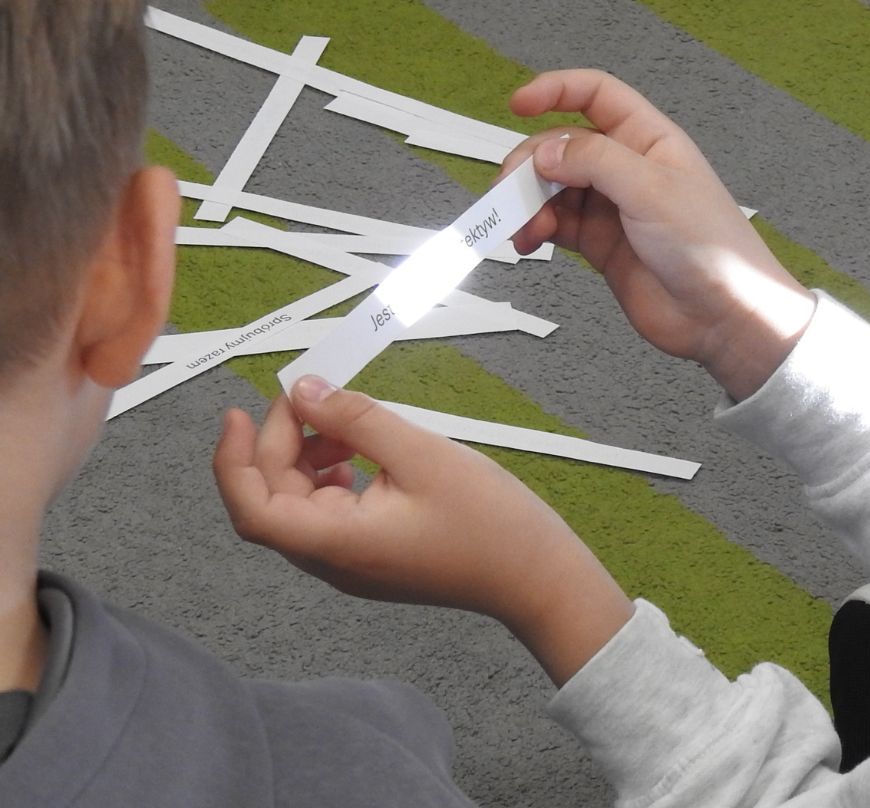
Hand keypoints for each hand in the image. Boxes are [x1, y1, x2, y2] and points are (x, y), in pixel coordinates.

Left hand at [213, 380, 634, 684]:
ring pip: (300, 504)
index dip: (233, 459)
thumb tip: (305, 391)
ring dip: (306, 458)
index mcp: (335, 542)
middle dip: (281, 443)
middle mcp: (332, 560)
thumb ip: (356, 419)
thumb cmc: (489, 521)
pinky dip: (331, 475)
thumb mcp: (421, 454)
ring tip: (346, 424)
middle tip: (314, 396)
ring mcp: (352, 562)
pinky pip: (330, 512)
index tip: (240, 411)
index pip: (252, 508)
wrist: (537, 577)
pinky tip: (362, 452)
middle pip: (274, 499)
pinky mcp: (373, 555)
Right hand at [504, 71, 816, 400]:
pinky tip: (529, 239)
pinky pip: (556, 223)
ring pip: (553, 187)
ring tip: (521, 226)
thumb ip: (595, 161)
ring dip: (528, 201)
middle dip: (531, 163)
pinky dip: (535, 227)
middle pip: (562, 145)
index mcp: (650, 139)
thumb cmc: (713, 248)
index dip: (556, 91)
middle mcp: (629, 168)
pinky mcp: (601, 243)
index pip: (596, 95)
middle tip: (512, 191)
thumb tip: (546, 151)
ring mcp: (613, 207)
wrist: (723, 316)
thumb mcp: (652, 189)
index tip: (518, 104)